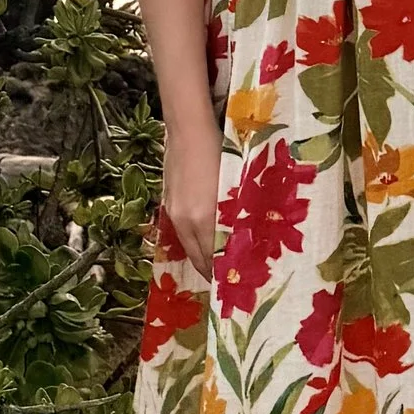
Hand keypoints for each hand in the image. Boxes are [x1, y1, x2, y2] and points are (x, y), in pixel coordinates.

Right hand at [160, 121, 221, 275]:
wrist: (188, 130)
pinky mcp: (169, 203)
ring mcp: (174, 212)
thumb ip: (235, 215)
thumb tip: (244, 239)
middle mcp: (185, 220)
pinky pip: (182, 232)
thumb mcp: (234, 186)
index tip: (236, 283)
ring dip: (202, 257)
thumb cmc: (219, 152)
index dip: (223, 274)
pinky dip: (193, 241)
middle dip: (211, 271)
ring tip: (218, 265)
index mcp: (203, 218)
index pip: (213, 259)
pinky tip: (204, 240)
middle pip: (198, 258)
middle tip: (229, 280)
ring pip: (189, 246)